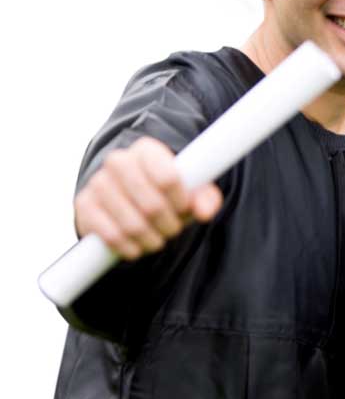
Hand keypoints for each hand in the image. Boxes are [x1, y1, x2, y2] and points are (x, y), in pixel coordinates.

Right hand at [73, 137, 222, 259]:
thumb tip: (205, 211)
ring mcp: (97, 183)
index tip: (185, 209)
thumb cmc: (167, 192)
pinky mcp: (84, 205)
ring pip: (131, 225)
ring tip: (158, 238)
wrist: (128, 195)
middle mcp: (118, 161)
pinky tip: (138, 246)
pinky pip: (110, 236)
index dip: (181, 201)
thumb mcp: (191, 191)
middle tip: (174, 229)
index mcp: (147, 150)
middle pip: (151, 205)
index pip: (168, 178)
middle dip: (169, 225)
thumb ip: (205, 198)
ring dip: (151, 239)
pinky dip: (129, 248)